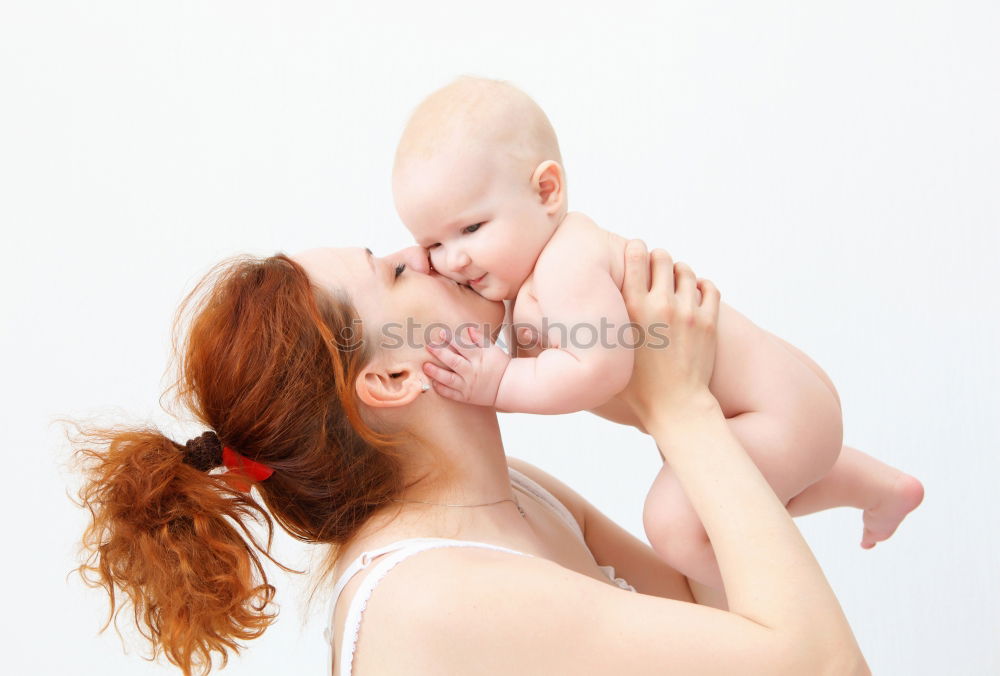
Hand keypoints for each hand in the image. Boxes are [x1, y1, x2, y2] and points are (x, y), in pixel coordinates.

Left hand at [423, 326, 510, 405]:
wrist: (508, 386)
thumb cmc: (500, 365)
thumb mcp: (492, 349)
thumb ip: (479, 339)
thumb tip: (467, 329)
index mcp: (479, 357)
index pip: (463, 346)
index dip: (451, 339)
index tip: (440, 333)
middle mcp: (472, 371)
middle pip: (453, 361)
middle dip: (439, 353)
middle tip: (429, 346)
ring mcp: (468, 385)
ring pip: (449, 379)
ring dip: (436, 372)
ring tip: (425, 366)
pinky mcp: (466, 397)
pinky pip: (451, 394)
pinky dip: (442, 389)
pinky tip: (433, 383)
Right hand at [618, 240, 720, 425]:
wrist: (675, 406)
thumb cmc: (636, 385)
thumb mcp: (610, 351)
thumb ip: (600, 327)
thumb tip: (582, 310)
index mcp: (633, 309)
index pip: (636, 256)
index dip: (635, 249)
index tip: (634, 252)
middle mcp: (661, 306)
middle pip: (663, 257)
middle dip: (657, 259)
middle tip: (654, 269)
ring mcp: (688, 313)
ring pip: (686, 270)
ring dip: (679, 272)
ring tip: (674, 282)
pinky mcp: (708, 322)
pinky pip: (709, 288)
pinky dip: (701, 286)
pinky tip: (693, 294)